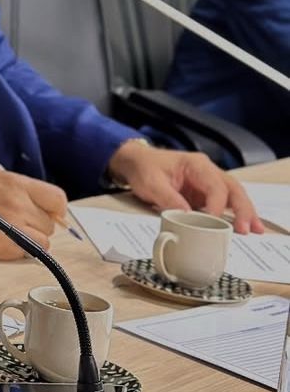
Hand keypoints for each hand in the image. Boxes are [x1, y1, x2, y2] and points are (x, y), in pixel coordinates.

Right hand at [0, 170, 67, 259]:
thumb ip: (20, 191)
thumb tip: (42, 206)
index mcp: (15, 183)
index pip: (57, 199)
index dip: (54, 209)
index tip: (47, 213)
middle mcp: (18, 204)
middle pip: (50, 224)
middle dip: (37, 225)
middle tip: (17, 223)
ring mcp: (13, 228)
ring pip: (43, 242)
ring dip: (31, 241)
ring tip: (8, 233)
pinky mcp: (5, 248)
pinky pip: (28, 255)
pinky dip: (18, 252)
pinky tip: (0, 242)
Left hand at [107, 141, 264, 233]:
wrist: (135, 162)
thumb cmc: (144, 168)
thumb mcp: (151, 183)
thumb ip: (169, 199)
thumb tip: (187, 217)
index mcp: (195, 164)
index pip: (215, 185)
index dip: (217, 205)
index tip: (215, 221)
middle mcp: (206, 171)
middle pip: (233, 189)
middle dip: (243, 209)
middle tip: (247, 229)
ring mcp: (208, 183)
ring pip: (234, 195)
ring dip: (245, 212)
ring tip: (255, 230)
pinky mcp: (205, 194)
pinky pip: (225, 203)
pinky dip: (236, 214)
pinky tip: (245, 226)